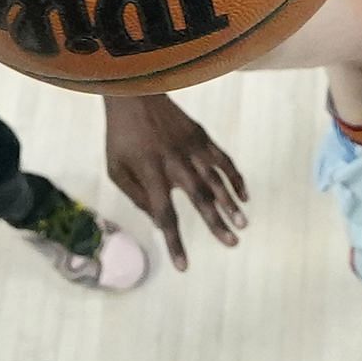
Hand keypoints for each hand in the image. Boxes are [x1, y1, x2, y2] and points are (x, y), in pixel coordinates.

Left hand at [104, 93, 246, 270]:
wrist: (133, 95)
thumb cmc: (121, 137)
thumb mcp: (116, 169)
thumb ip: (136, 196)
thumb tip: (157, 220)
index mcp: (149, 171)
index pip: (164, 214)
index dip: (174, 240)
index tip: (183, 266)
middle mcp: (173, 161)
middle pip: (198, 196)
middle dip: (215, 222)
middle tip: (232, 243)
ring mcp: (190, 147)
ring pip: (215, 178)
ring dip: (230, 202)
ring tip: (243, 223)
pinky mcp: (200, 136)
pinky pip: (223, 159)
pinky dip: (235, 177)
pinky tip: (245, 195)